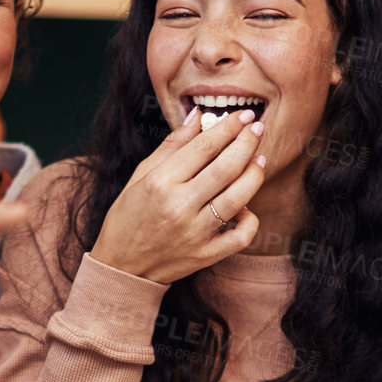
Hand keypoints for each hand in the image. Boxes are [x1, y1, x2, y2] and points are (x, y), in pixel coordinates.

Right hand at [88, 108, 266, 283]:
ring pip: (238, 197)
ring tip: (259, 159)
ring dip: (255, 174)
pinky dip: (251, 220)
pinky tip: (246, 206)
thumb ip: (172, 145)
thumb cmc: (129, 216)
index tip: (243, 115)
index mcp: (161, 182)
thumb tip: (197, 115)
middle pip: (226, 167)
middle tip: (257, 128)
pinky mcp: (206, 255)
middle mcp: (180, 206)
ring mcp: (195, 233)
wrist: (122, 266)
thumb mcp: (141, 175)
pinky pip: (241, 236)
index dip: (228, 127)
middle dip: (247, 142)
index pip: (204, 147)